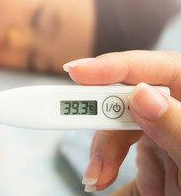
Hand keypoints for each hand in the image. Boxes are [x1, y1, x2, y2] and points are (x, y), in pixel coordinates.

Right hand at [63, 51, 180, 194]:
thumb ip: (175, 127)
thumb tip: (142, 94)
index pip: (162, 70)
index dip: (118, 65)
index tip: (81, 72)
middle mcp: (175, 116)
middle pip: (130, 99)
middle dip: (102, 117)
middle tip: (73, 121)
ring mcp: (162, 135)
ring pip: (117, 125)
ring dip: (100, 150)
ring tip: (95, 178)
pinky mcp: (149, 156)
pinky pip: (118, 151)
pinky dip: (103, 164)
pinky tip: (99, 179)